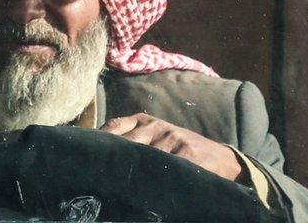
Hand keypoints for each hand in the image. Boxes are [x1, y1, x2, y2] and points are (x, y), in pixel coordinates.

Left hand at [99, 113, 245, 181]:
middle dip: (112, 158)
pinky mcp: (186, 153)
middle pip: (125, 143)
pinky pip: (163, 166)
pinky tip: (144, 186)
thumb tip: (101, 150)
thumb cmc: (180, 147)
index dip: (100, 139)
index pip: (115, 126)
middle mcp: (155, 126)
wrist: (221, 158)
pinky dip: (152, 177)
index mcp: (144, 120)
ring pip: (142, 157)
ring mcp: (171, 138)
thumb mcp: (156, 135)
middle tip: (97, 172)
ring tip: (116, 183)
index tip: (87, 153)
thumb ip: (132, 137)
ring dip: (130, 171)